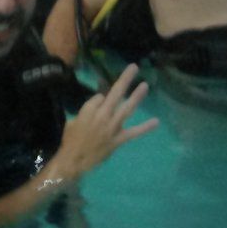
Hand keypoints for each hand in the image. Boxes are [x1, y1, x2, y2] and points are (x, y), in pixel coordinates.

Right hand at [52, 64, 158, 179]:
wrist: (73, 160)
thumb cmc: (70, 140)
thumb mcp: (73, 120)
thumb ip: (88, 110)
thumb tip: (100, 102)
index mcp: (90, 110)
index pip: (101, 96)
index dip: (101, 98)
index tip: (101, 103)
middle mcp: (103, 115)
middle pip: (116, 93)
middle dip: (125, 80)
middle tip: (134, 67)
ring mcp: (113, 127)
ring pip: (127, 108)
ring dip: (137, 97)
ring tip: (145, 86)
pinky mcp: (119, 139)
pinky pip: (134, 132)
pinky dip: (145, 127)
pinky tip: (156, 122)